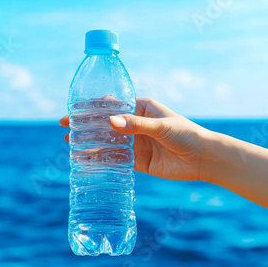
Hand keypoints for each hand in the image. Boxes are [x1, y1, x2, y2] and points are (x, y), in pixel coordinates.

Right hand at [60, 98, 207, 180]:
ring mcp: (135, 143)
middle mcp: (135, 124)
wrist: (203, 158)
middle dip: (85, 126)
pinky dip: (101, 160)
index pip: (111, 105)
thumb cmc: (186, 134)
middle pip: (105, 124)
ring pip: (107, 143)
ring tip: (70, 145)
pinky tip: (86, 161)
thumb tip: (110, 122)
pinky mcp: (138, 161)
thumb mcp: (161, 126)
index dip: (91, 108)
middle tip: (64, 129)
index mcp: (140, 108)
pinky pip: (116, 160)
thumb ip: (136, 125)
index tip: (73, 111)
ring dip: (90, 144)